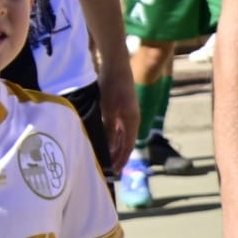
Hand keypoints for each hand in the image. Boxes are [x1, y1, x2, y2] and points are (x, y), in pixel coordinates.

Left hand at [97, 55, 138, 172]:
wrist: (116, 64)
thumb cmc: (112, 86)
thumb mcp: (108, 110)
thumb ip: (109, 129)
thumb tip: (109, 148)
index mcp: (132, 122)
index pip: (128, 147)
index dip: (121, 160)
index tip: (114, 172)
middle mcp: (132, 120)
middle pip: (126, 143)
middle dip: (118, 155)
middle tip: (108, 168)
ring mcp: (128, 113)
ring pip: (122, 135)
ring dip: (114, 146)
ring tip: (105, 156)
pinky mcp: (122, 107)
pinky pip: (118, 127)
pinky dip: (112, 135)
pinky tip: (104, 138)